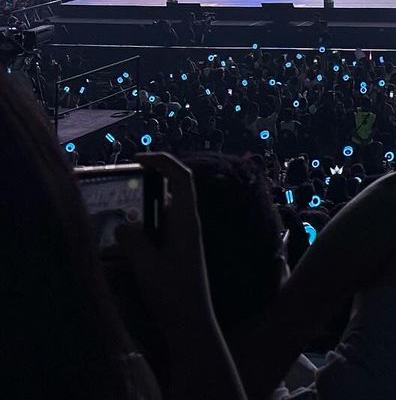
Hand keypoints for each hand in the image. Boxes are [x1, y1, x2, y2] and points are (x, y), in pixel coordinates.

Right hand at [115, 154, 215, 336]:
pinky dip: (140, 234)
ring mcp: (182, 238)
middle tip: (117, 194)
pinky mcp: (175, 252)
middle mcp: (187, 224)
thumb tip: (123, 225)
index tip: (138, 159)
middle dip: (143, 190)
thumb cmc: (174, 295)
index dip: (163, 161)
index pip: (181, 177)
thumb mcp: (147, 267)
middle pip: (167, 193)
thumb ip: (133, 241)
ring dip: (138, 215)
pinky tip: (120, 249)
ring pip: (158, 214)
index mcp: (187, 221)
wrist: (191, 326)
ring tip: (113, 224)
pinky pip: (156, 232)